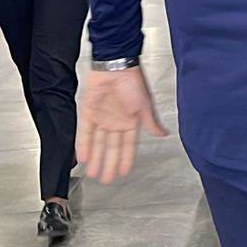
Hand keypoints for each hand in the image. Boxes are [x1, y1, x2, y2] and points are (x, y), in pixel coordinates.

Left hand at [76, 68, 169, 183]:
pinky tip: (83, 157)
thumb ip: (150, 123)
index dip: (126, 159)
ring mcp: (101, 118)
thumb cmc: (133, 82)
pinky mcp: (88, 112)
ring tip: (93, 174)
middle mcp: (115, 122)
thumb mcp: (144, 106)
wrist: (116, 66)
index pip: (128, 146)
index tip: (124, 173)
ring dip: (96, 158)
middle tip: (106, 180)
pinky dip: (83, 145)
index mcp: (130, 121)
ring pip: (97, 143)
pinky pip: (84, 132)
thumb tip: (164, 134)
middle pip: (111, 148)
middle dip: (109, 164)